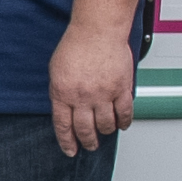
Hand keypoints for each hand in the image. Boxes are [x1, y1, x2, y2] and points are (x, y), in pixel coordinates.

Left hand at [48, 21, 138, 156]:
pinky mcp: (121, 88)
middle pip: (85, 129)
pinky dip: (124, 122)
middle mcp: (83, 97)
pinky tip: (122, 124)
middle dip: (87, 141)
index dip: (67, 142)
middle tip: (90, 145)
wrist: (97, 30)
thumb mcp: (56, 71)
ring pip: (106, 124)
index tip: (70, 150)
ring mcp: (103, 94)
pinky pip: (125, 112)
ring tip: (106, 132)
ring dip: (106, 132)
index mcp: (63, 93)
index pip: (63, 126)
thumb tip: (64, 110)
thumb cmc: (77, 45)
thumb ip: (60, 92)